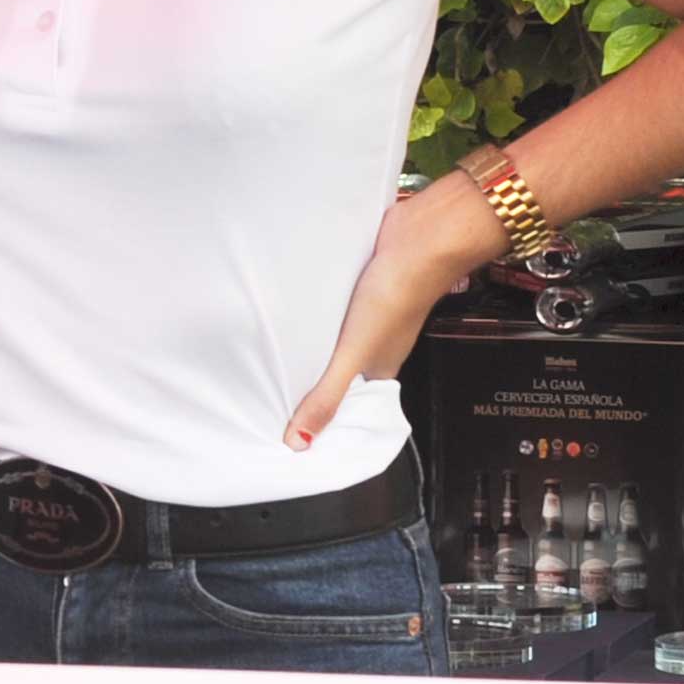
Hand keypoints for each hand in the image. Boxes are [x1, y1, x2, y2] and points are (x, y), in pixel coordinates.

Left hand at [285, 178, 501, 451]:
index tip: (286, 432)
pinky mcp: (360, 290)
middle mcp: (376, 346)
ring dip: (310, 346)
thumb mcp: (355, 355)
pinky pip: (334, 311)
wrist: (420, 239)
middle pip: (338, 372)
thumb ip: (327, 396)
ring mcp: (369, 317)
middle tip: (263, 395)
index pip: (347, 406)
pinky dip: (315, 315)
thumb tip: (298, 443)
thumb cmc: (395, 298)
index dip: (322, 418)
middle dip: (308, 381)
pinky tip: (290, 313)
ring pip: (335, 340)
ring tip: (266, 357)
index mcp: (379, 371)